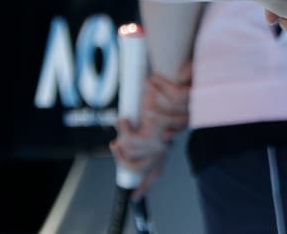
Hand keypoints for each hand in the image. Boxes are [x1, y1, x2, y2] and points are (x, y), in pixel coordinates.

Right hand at [110, 65, 191, 198]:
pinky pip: (129, 141)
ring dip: (121, 140)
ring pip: (130, 153)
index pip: (153, 175)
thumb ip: (140, 136)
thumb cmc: (159, 102)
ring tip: (122, 125)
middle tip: (115, 145)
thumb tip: (123, 144)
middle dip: (121, 159)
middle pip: (136, 168)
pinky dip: (123, 128)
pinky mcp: (152, 135)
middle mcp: (162, 151)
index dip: (143, 188)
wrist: (170, 87)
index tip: (134, 198)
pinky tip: (124, 119)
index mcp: (163, 151)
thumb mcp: (149, 124)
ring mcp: (158, 145)